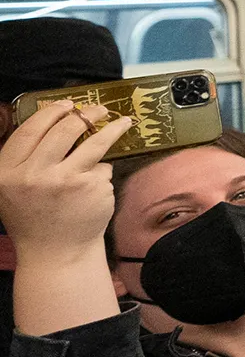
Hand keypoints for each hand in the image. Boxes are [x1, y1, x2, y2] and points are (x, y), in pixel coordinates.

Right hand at [0, 101, 127, 253]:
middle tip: (98, 110)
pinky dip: (102, 171)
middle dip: (85, 114)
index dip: (51, 111)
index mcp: (8, 172)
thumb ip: (26, 158)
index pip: (30, 129)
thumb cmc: (36, 216)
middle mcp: (34, 174)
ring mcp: (65, 180)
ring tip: (123, 122)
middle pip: (64, 129)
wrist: (56, 252)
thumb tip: (54, 120)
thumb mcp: (13, 187)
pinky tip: (96, 184)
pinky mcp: (91, 187)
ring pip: (94, 142)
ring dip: (112, 128)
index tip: (67, 104)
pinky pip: (103, 167)